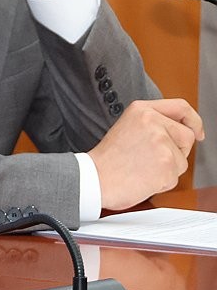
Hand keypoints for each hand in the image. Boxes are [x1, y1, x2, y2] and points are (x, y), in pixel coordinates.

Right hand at [89, 99, 205, 209]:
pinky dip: (162, 182)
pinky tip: (144, 178)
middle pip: (186, 136)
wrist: (93, 178)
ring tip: (143, 168)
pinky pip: (176, 176)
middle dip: (177, 150)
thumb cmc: (107, 160)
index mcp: (141, 110)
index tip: (197, 131)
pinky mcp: (167, 164)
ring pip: (182, 159)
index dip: (194, 120)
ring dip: (168, 168)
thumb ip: (153, 124)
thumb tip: (181, 131)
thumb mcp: (127, 127)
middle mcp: (153, 122)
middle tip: (152, 158)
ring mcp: (161, 143)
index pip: (180, 107)